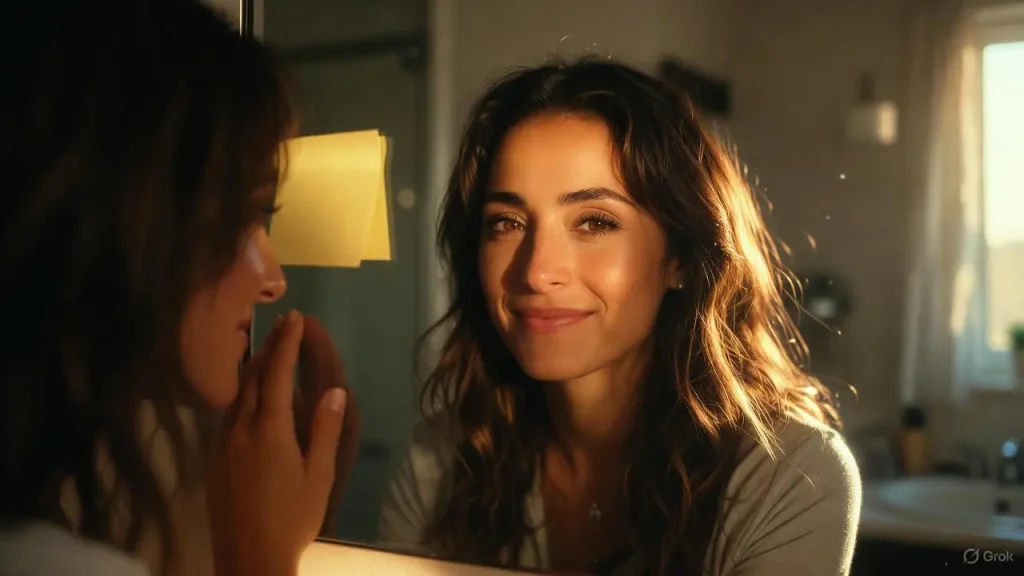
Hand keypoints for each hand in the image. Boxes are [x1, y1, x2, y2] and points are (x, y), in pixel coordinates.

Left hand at [207, 310, 346, 575]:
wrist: (249, 559)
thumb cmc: (293, 518)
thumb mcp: (319, 475)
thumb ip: (325, 430)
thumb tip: (335, 390)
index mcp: (269, 430)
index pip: (276, 374)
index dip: (285, 344)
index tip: (294, 318)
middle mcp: (240, 430)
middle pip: (252, 378)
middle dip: (268, 349)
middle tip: (283, 326)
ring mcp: (222, 444)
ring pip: (236, 396)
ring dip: (253, 371)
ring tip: (269, 354)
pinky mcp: (214, 460)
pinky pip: (228, 416)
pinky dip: (243, 397)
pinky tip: (253, 401)